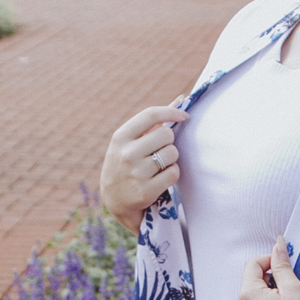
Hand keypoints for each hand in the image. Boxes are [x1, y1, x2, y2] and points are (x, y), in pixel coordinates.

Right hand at [99, 102, 189, 235]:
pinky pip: (174, 172)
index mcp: (121, 137)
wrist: (115, 199)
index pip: (150, 115)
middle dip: (169, 141)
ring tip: (159, 165)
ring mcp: (136, 173)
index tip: (184, 115)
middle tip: (160, 150)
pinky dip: (172, 174)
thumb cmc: (126, 163)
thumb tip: (181, 99)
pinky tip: (161, 178)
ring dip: (171, 158)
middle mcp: (127, 153)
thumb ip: (154, 122)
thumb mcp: (130, 142)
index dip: (171, 112)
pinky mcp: (146, 190)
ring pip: (172, 153)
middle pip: (167, 134)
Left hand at [235, 237, 299, 299]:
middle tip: (290, 290)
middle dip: (270, 280)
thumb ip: (282, 264)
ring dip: (268, 296)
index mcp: (247, 294)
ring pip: (254, 299)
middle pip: (252, 282)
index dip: (270, 260)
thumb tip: (277, 244)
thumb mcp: (293, 288)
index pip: (253, 264)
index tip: (286, 268)